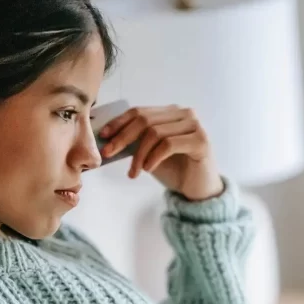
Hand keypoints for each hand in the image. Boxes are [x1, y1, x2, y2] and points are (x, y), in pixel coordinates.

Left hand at [98, 105, 223, 200]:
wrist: (199, 191)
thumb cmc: (176, 171)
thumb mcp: (150, 154)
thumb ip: (136, 143)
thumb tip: (108, 138)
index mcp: (171, 113)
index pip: (140, 112)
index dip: (119, 122)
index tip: (103, 136)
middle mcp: (184, 114)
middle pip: (145, 120)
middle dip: (123, 137)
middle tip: (109, 153)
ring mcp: (194, 126)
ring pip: (155, 133)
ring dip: (139, 154)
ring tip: (134, 171)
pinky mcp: (200, 141)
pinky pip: (168, 144)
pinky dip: (154, 157)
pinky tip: (148, 169)